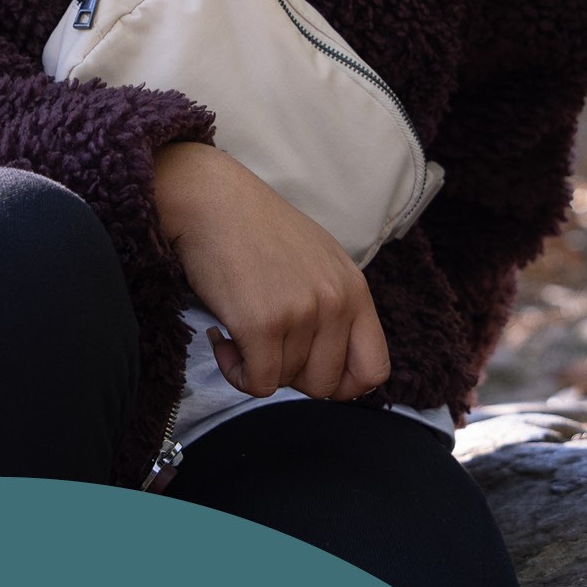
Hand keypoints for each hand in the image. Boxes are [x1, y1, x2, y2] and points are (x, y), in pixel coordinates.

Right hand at [152, 141, 389, 399]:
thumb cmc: (259, 231)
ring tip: (242, 326)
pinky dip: (235, 371)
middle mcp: (335, 302)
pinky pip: (256, 383)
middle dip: (292, 375)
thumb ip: (336, 309)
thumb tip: (341, 374)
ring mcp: (301, 313)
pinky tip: (224, 338)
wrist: (212, 200)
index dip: (343, 385)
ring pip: (285, 383)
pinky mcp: (262, 324)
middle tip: (267, 342)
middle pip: (326, 385)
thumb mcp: (319, 263)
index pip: (374, 369)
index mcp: (354, 289)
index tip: (310, 372)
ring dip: (257, 365)